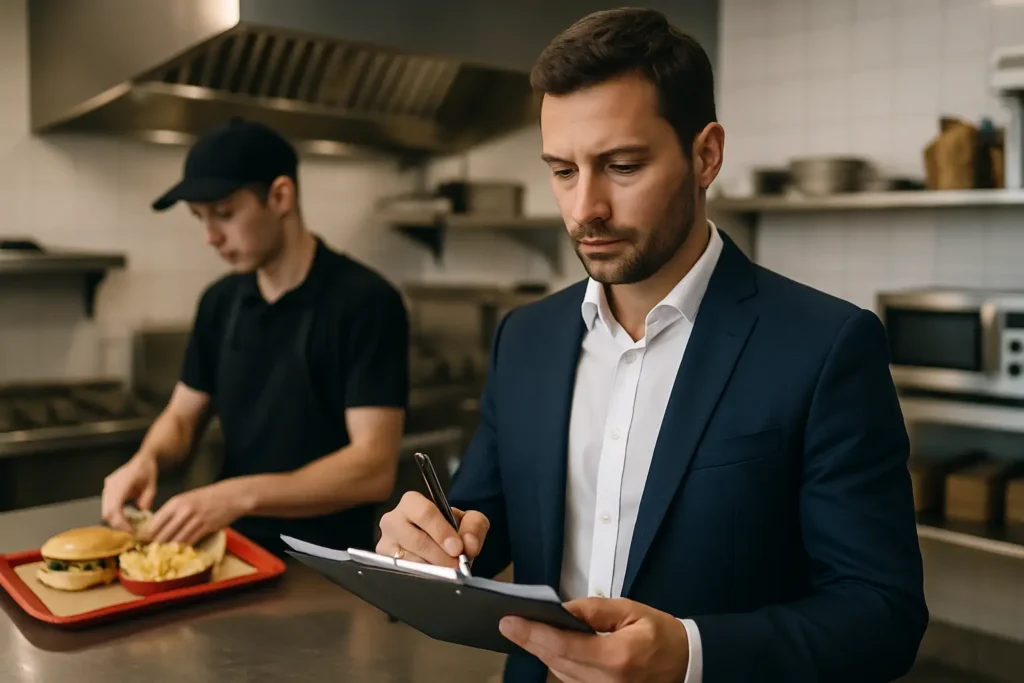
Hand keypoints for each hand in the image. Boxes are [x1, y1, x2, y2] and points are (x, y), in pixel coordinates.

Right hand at [102, 452, 158, 531]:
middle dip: (117, 525)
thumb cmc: (147, 471)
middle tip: (130, 533)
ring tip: (129, 527)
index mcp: (122, 482)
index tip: (130, 531)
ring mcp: (107, 488)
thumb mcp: (152, 485)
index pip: (114, 508)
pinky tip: (125, 519)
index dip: (120, 522)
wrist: (141, 460)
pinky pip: (107, 507)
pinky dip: (115, 516)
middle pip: (107, 512)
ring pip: (105, 511)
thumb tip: (142, 513)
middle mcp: (111, 485)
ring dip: (116, 521)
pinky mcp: (107, 491)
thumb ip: (147, 499)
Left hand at [143, 480, 249, 544]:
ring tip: (161, 556)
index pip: (154, 523)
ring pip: (176, 540)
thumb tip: (155, 528)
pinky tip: (179, 552)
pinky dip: (183, 548)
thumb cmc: (206, 498)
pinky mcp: (206, 527)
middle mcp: (183, 511)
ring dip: (168, 549)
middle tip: (148, 554)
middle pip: (163, 534)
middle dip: (154, 546)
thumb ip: (172, 512)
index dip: (146, 536)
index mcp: (175, 502)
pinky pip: (190, 542)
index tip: (140, 544)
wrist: (230, 496)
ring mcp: (195, 519)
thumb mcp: (186, 499)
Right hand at [376, 491, 488, 567]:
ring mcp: (385, 543)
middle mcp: (392, 520)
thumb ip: (474, 526)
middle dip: (440, 555)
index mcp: (411, 502)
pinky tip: (434, 577)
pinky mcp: (384, 564)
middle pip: (416, 540)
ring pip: (409, 560)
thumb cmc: (450, 530)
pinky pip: (403, 573)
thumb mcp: (467, 521)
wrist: (439, 546)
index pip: (424, 513)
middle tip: (456, 565)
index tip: (457, 548)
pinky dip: (422, 577)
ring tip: (448, 572)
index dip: (442, 532)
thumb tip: (469, 545)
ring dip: (432, 568)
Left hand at [499, 597, 689, 682]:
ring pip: (559, 673)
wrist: (685, 664)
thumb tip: (561, 609)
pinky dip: (557, 662)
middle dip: (532, 641)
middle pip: (556, 661)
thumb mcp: (631, 611)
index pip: (563, 645)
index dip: (533, 633)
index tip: (509, 622)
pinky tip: (550, 645)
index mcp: (617, 658)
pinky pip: (569, 680)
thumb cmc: (661, 636)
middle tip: (510, 622)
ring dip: (543, 652)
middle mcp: (607, 682)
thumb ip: (593, 609)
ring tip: (527, 630)